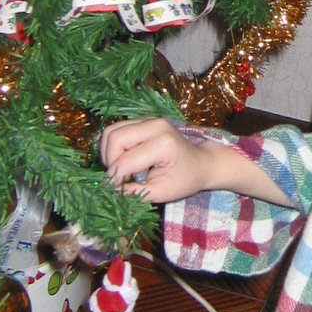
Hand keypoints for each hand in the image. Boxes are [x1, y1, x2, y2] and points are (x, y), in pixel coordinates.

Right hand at [99, 117, 282, 205]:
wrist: (201, 162)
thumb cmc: (185, 179)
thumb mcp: (161, 192)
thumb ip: (135, 192)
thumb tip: (111, 190)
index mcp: (163, 144)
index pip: (125, 160)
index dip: (115, 177)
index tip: (115, 189)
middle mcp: (155, 125)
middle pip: (114, 138)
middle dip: (110, 161)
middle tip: (118, 177)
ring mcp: (149, 119)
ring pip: (111, 131)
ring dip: (109, 152)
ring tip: (120, 168)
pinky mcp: (143, 120)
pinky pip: (117, 128)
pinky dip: (114, 145)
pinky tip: (123, 159)